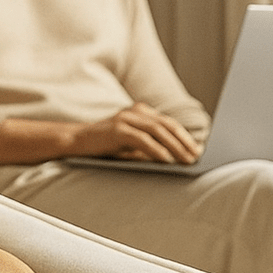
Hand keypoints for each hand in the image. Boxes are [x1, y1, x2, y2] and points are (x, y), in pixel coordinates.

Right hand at [73, 103, 200, 163]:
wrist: (75, 141)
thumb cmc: (103, 146)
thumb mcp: (129, 145)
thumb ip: (148, 147)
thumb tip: (173, 159)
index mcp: (139, 112)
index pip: (167, 123)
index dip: (184, 136)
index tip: (197, 150)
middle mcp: (135, 112)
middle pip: (167, 125)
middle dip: (184, 141)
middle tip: (196, 156)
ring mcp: (125, 118)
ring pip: (158, 131)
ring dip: (175, 146)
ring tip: (186, 160)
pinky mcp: (117, 129)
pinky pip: (143, 139)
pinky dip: (157, 150)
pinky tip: (167, 160)